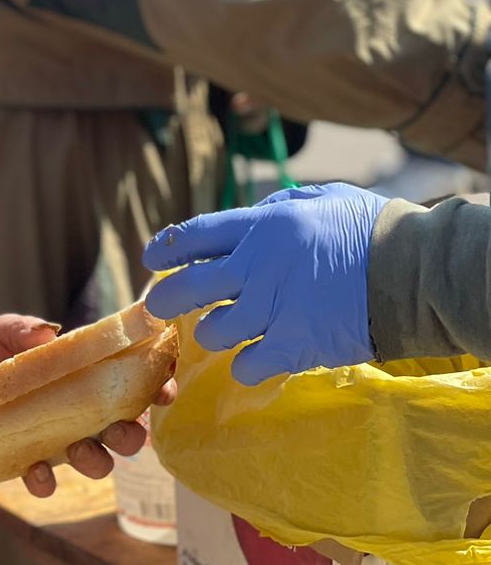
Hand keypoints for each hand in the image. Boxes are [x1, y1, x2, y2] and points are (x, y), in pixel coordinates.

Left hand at [0, 315, 169, 500]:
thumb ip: (21, 328)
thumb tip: (46, 331)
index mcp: (84, 374)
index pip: (132, 381)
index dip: (156, 386)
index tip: (165, 389)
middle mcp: (78, 410)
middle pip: (122, 428)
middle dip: (132, 435)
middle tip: (127, 431)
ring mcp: (55, 438)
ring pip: (93, 459)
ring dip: (97, 462)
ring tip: (84, 454)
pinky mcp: (26, 459)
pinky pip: (44, 478)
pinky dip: (45, 481)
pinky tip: (37, 474)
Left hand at [142, 183, 386, 385]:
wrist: (412, 272)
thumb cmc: (372, 230)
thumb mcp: (322, 199)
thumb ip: (279, 206)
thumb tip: (251, 214)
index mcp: (262, 227)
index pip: (193, 235)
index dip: (165, 248)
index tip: (152, 258)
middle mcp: (257, 267)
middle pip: (185, 287)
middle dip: (165, 299)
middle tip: (161, 306)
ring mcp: (272, 310)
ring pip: (212, 331)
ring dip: (214, 332)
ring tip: (228, 328)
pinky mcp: (293, 346)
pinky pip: (245, 365)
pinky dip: (244, 364)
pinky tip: (254, 358)